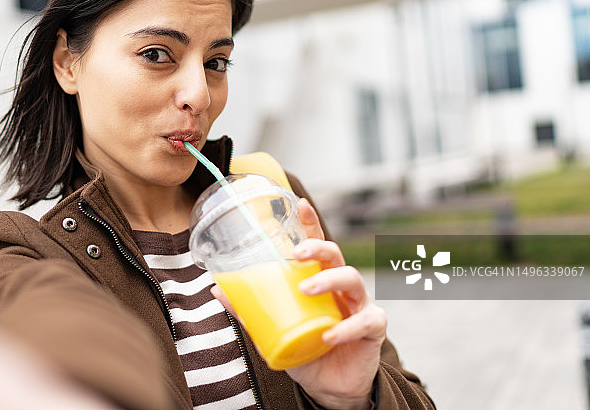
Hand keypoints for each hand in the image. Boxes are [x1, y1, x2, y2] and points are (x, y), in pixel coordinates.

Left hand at [211, 198, 384, 409]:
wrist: (330, 386)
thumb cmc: (305, 348)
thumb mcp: (274, 328)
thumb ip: (251, 310)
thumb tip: (216, 289)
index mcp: (319, 279)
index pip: (316, 245)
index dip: (310, 223)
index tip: (299, 203)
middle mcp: (340, 287)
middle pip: (335, 255)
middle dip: (317, 248)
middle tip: (296, 254)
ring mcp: (359, 305)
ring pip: (352, 280)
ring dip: (329, 280)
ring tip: (306, 289)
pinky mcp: (372, 329)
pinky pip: (365, 321)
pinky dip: (347, 327)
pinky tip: (330, 335)